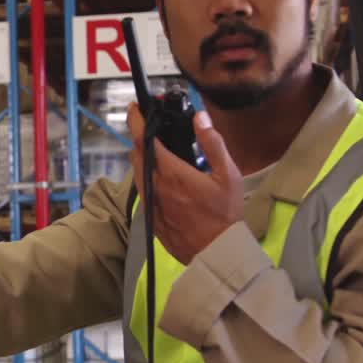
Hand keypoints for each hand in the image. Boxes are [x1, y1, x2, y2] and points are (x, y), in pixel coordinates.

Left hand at [127, 104, 243, 265]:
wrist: (217, 254)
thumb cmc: (226, 214)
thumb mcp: (228, 175)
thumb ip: (213, 143)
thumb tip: (199, 117)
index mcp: (172, 173)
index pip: (144, 140)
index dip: (135, 120)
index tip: (134, 108)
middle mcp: (155, 187)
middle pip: (136, 154)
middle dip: (139, 137)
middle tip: (151, 126)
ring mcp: (151, 204)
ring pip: (137, 173)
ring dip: (141, 157)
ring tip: (156, 149)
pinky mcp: (151, 219)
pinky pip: (142, 190)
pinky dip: (146, 177)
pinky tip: (159, 177)